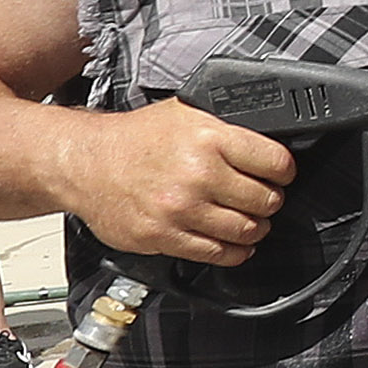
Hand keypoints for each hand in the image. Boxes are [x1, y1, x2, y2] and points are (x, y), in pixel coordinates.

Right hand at [69, 98, 295, 265]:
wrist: (84, 162)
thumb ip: (228, 127)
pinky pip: (218, 254)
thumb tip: (270, 136)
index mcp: (208, 138)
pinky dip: (233, 251)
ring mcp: (180, 208)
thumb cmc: (135, 138)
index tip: (280, 175)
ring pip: (247, 231)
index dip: (283, 171)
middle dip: (269, 201)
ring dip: (254, 228)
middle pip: (267, 201)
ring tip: (246, 218)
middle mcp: (197, 174)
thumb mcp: (186, 113)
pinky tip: (230, 240)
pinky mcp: (164, 236)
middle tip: (260, 198)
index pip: (277, 164)